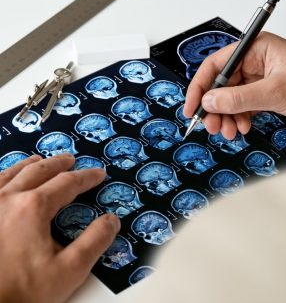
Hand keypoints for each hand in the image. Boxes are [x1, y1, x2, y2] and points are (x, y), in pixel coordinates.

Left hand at [0, 154, 119, 302]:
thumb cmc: (20, 293)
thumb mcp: (68, 271)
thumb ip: (95, 242)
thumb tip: (111, 221)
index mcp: (33, 207)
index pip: (67, 183)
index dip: (86, 177)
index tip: (98, 174)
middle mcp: (7, 198)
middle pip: (39, 171)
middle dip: (59, 164)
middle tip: (71, 159)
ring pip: (12, 173)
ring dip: (30, 165)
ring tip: (40, 160)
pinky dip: (4, 176)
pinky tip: (6, 179)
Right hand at [184, 32, 285, 138]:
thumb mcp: (278, 92)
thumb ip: (240, 97)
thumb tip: (210, 100)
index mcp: (256, 49)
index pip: (217, 65)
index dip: (201, 86)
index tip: (192, 106)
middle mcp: (255, 63)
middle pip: (221, 84)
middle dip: (213, 107)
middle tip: (211, 125)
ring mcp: (259, 80)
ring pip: (229, 98)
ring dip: (225, 116)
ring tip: (228, 131)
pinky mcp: (265, 95)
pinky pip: (241, 107)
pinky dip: (238, 119)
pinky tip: (242, 127)